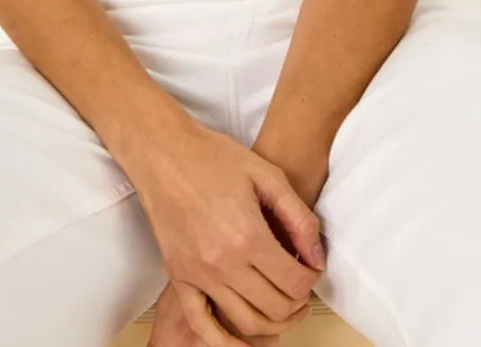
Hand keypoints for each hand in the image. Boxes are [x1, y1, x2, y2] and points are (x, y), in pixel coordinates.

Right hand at [130, 120, 324, 344]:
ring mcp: (197, 274)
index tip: (311, 268)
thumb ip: (298, 217)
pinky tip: (243, 343)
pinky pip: (203, 324)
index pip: (295, 282)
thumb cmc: (213, 157)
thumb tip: (316, 256)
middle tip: (302, 287)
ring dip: (273, 323)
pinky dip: (226, 342)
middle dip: (298, 303)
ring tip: (284, 308)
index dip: (311, 279)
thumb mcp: (267, 175)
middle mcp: (222, 263)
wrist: (164, 153)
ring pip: (245, 322)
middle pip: (275, 308)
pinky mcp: (178, 277)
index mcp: (248, 236)